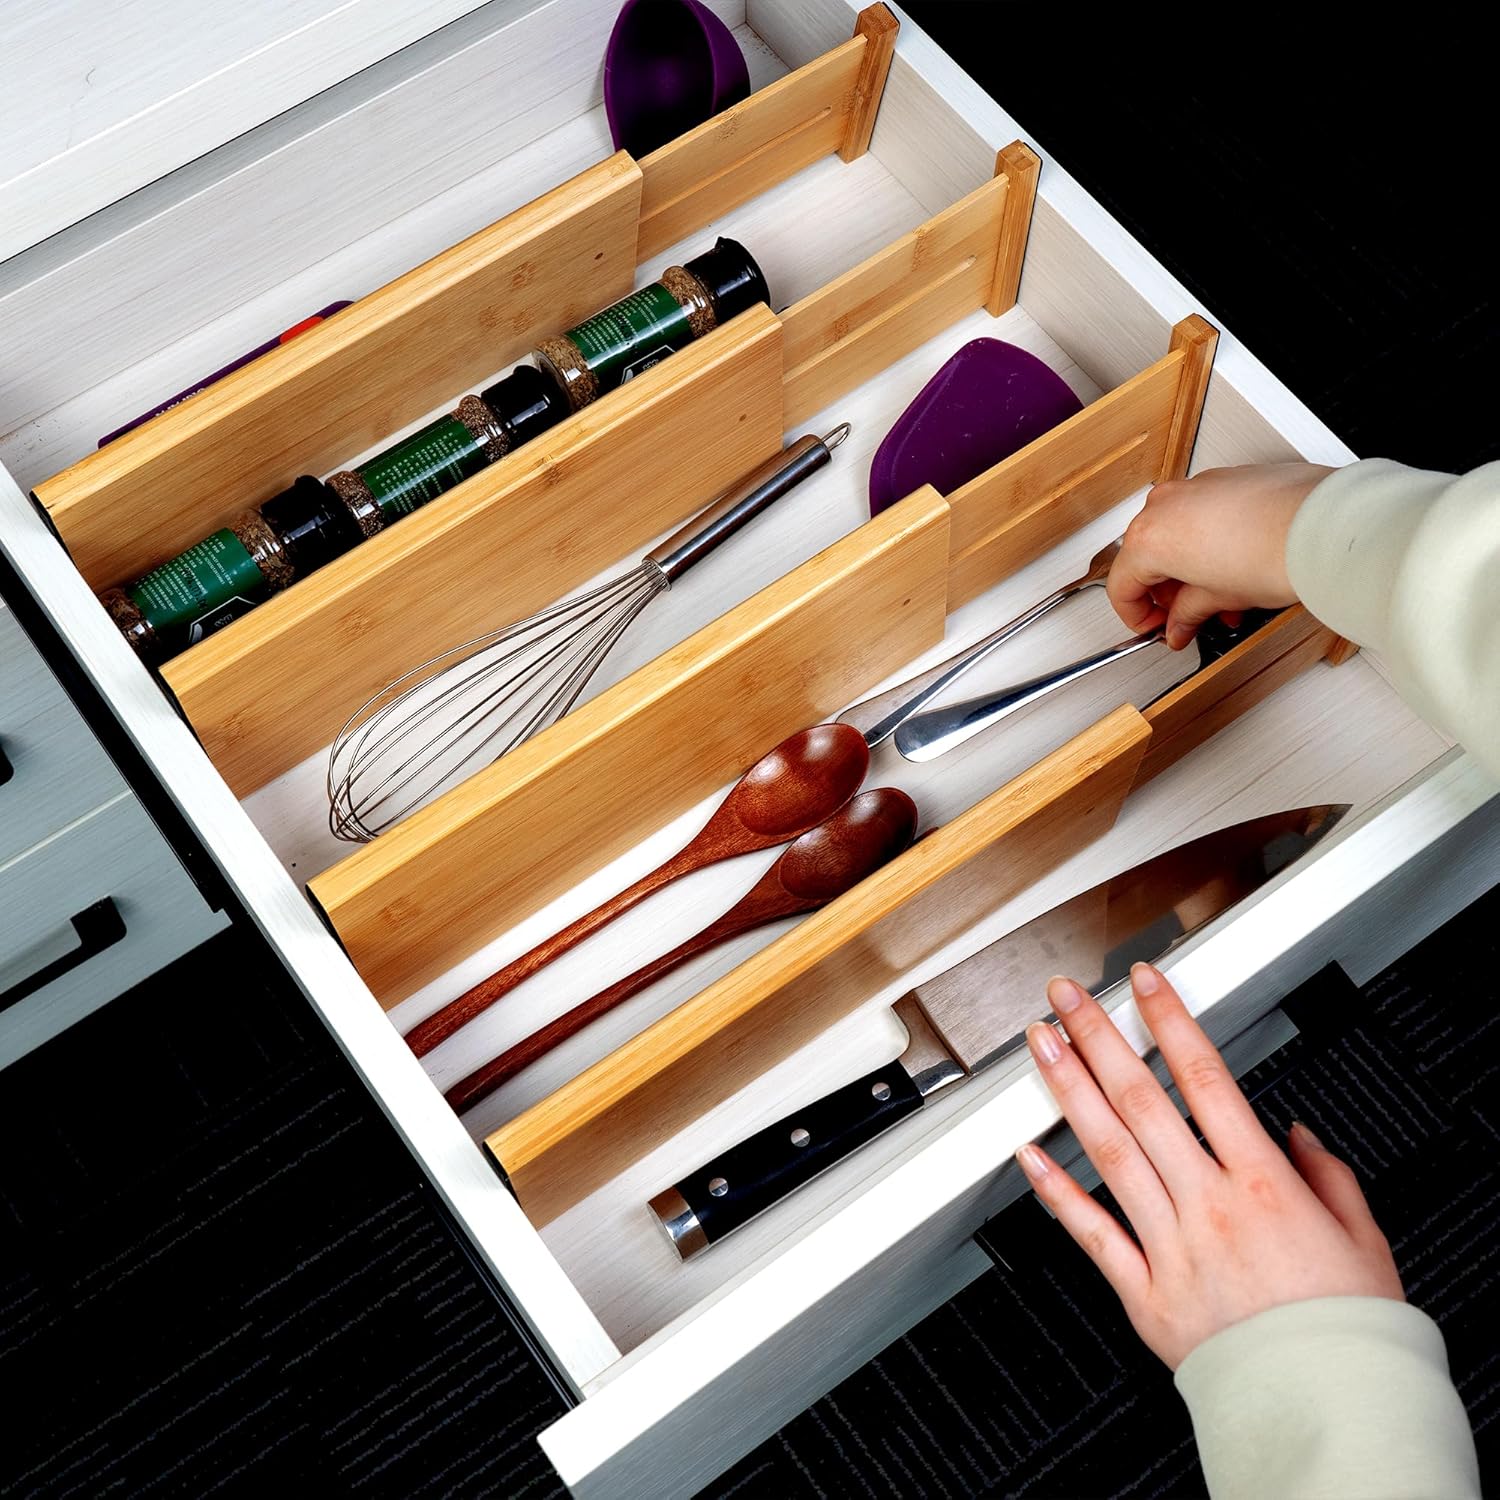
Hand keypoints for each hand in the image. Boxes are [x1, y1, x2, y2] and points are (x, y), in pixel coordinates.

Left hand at [1016, 962, 1403, 1369]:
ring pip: (1108, 1151)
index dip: (1167, 1020)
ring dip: (1069, 1090)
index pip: (1204, 1077)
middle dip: (1097, 1037)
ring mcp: (1171, 1247)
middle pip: (1140, 1101)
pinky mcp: (1144, 1295)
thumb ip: (1326, 1174)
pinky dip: (1055, 1193)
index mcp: (1264, 1183)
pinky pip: (1092, 1234)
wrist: (1333, 1411)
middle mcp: (1210, 1206)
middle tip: (1064, 995)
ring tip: (1040, 1045)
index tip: (1142, 983)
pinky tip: (1027, 1153)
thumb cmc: (1350, 1331)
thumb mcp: (1365, 1237)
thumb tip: (1292, 1131)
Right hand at [1108, 463, 1333, 648]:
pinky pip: (1201, 515)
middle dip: (1166, 593)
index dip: (1136, 617)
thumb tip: (1181, 623)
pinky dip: (1209, 544)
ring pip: (1175, 535)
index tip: (1154, 628)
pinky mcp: (1225, 480)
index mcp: (1149, 537)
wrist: (1323, 526)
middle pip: (1146, 557)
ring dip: (1189, 570)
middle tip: (1185, 617)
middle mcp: (1165, 505)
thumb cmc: (1273, 554)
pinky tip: (1234, 569)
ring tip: (1219, 599)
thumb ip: (1188, 614)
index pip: (1122, 586)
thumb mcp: (1220, 599)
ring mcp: (1195, 487)